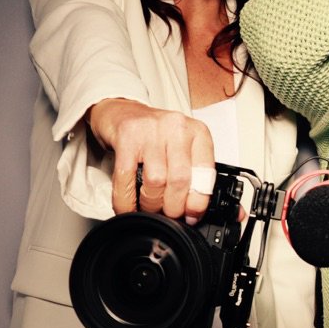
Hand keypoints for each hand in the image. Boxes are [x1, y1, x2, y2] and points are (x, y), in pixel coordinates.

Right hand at [87, 99, 216, 220]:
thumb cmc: (155, 134)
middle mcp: (176, 128)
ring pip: (156, 181)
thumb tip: (193, 211)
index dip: (198, 202)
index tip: (191, 215)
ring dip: (151, 204)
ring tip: (149, 207)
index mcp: (197, 132)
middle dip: (173, 207)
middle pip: (180, 180)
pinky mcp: (126, 138)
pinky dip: (126, 201)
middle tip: (168, 214)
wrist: (123, 111)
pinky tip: (128, 207)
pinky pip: (126, 179)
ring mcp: (151, 131)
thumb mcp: (182, 148)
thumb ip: (191, 172)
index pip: (205, 174)